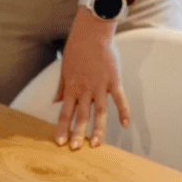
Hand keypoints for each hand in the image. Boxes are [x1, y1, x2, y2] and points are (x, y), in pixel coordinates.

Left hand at [54, 7, 130, 149]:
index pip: (65, 113)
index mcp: (72, 88)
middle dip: (77, 134)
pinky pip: (120, 99)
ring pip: (100, 112)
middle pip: (81, 116)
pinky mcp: (113, 80)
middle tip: (75, 148)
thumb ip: (61, 87)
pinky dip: (124, 111)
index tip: (60, 142)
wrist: (92, 33)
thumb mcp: (65, 69)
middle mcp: (85, 90)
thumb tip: (55, 102)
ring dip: (97, 129)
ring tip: (95, 144)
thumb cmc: (77, 49)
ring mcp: (100, 86)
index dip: (62, 128)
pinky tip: (125, 124)